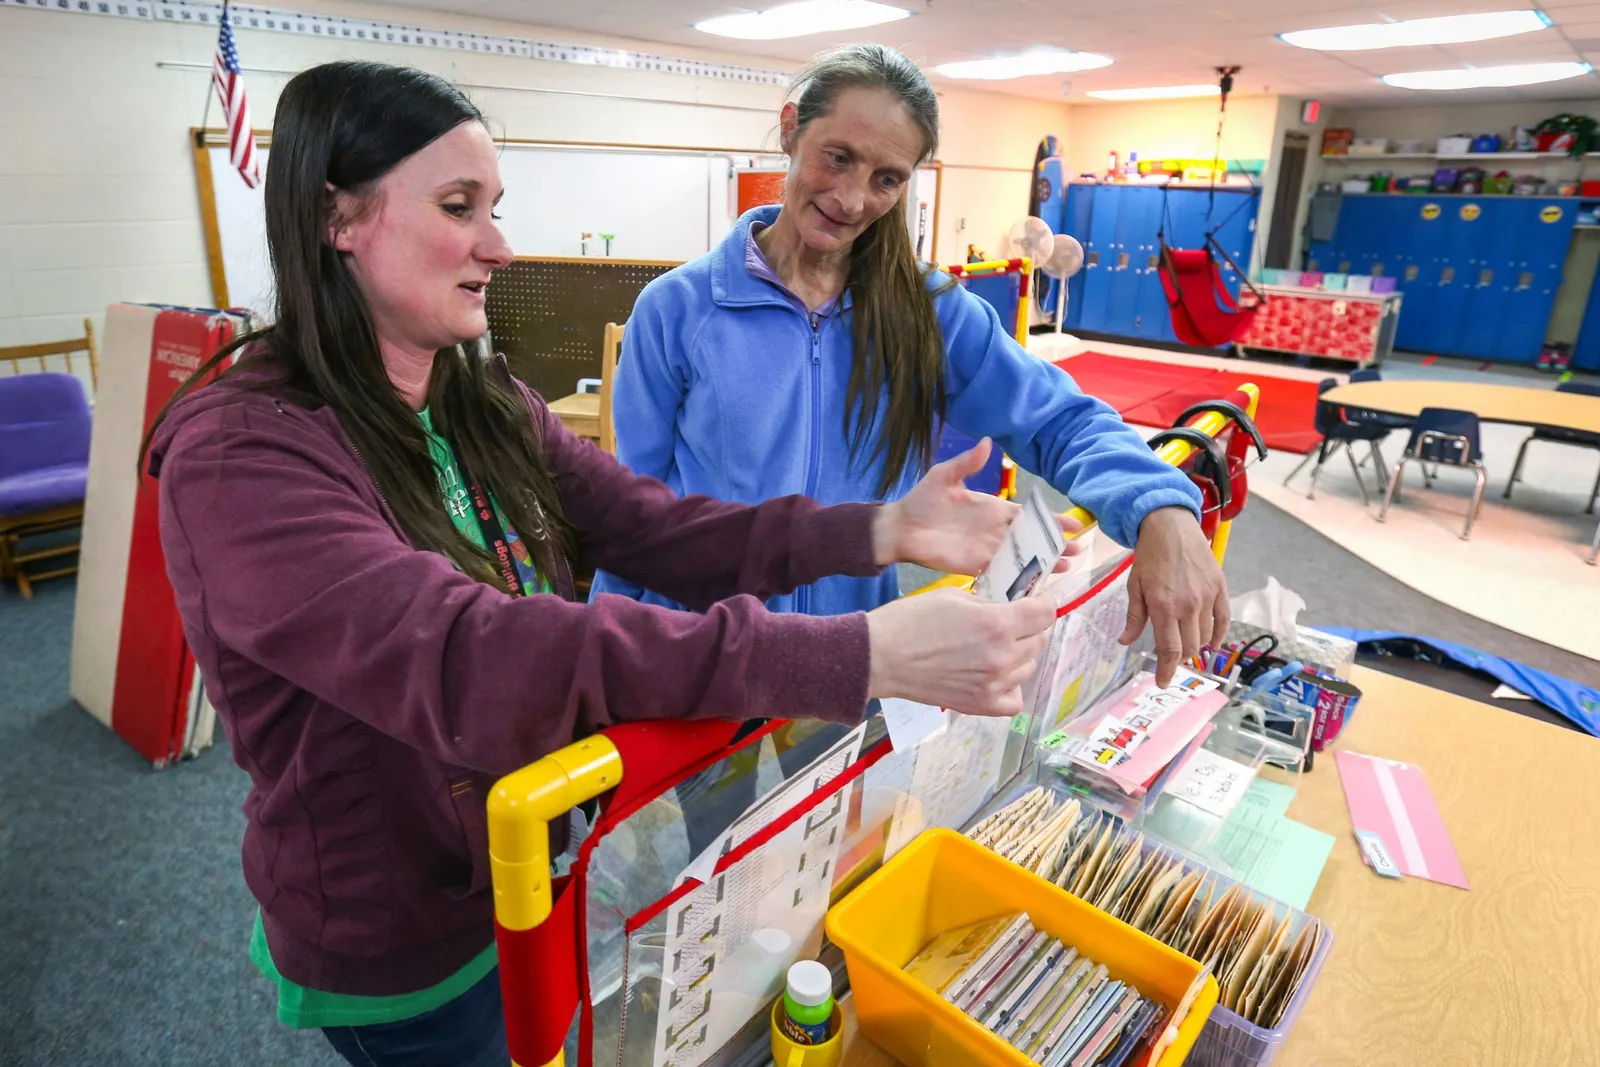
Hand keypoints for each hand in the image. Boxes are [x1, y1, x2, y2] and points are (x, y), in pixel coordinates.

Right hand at [865, 588, 1056, 716]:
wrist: (881, 657)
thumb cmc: (910, 620)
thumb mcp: (954, 595)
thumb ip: (989, 602)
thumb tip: (1009, 607)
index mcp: (997, 624)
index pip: (1046, 613)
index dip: (1043, 603)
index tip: (1035, 602)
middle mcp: (1002, 657)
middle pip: (1038, 640)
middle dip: (1028, 628)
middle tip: (1008, 623)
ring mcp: (993, 685)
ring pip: (1028, 667)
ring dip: (1019, 656)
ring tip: (995, 648)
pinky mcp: (980, 705)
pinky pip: (1014, 700)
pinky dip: (1010, 688)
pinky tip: (995, 676)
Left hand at [873, 438, 1082, 573]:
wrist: (900, 527)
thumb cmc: (921, 499)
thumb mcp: (945, 476)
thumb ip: (967, 463)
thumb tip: (988, 442)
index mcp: (993, 508)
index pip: (1029, 514)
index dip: (1051, 520)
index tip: (1074, 526)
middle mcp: (995, 530)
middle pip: (1032, 539)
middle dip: (1055, 545)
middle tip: (1078, 552)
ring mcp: (986, 550)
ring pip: (1022, 558)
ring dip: (1043, 564)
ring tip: (1065, 571)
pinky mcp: (974, 566)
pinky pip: (1001, 574)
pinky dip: (1018, 579)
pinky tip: (1035, 586)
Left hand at [1118, 506, 1229, 686]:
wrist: (1171, 526)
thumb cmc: (1149, 556)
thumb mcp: (1135, 586)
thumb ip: (1134, 617)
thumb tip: (1125, 642)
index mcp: (1163, 606)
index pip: (1169, 650)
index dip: (1166, 670)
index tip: (1163, 682)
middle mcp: (1188, 605)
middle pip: (1188, 647)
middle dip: (1178, 659)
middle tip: (1170, 660)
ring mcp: (1207, 597)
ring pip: (1206, 636)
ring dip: (1196, 647)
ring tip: (1186, 648)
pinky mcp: (1220, 587)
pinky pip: (1224, 620)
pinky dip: (1219, 636)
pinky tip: (1212, 644)